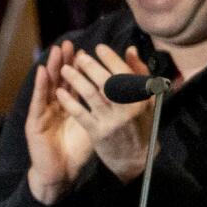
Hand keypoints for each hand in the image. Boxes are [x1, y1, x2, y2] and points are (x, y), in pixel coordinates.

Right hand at [24, 39, 96, 205]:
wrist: (62, 173)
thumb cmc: (78, 151)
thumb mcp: (98, 124)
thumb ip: (106, 106)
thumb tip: (123, 87)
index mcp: (71, 106)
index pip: (76, 81)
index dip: (82, 66)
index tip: (89, 50)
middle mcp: (56, 107)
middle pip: (60, 80)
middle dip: (65, 61)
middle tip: (69, 44)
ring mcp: (44, 114)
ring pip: (48, 86)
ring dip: (51, 67)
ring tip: (56, 52)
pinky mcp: (34, 123)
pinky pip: (38, 102)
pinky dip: (40, 87)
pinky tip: (42, 73)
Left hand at [57, 44, 158, 183]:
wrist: (136, 158)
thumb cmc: (141, 124)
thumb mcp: (147, 99)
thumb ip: (138, 74)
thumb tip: (129, 50)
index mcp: (140, 96)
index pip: (123, 71)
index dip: (110, 58)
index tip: (98, 48)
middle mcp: (127, 107)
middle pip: (106, 81)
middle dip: (90, 66)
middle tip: (78, 56)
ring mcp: (111, 120)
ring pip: (91, 95)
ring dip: (76, 80)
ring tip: (65, 69)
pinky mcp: (97, 133)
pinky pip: (81, 113)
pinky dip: (69, 101)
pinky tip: (59, 92)